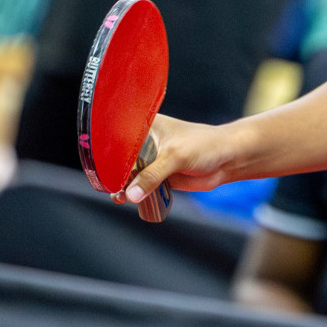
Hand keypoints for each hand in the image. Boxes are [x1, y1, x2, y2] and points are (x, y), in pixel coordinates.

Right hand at [115, 114, 234, 204]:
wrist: (227, 159)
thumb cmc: (204, 146)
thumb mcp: (175, 157)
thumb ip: (152, 175)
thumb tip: (131, 194)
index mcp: (146, 126)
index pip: (119, 137)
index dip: (107, 151)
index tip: (99, 167)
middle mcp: (145, 142)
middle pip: (121, 160)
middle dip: (113, 173)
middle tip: (109, 186)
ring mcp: (151, 160)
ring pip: (129, 175)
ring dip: (123, 186)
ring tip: (119, 197)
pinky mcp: (158, 176)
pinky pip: (140, 187)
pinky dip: (134, 194)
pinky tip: (128, 200)